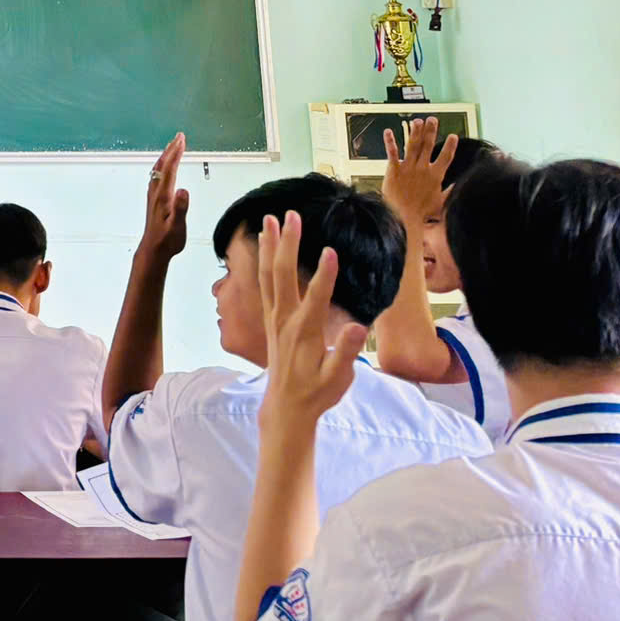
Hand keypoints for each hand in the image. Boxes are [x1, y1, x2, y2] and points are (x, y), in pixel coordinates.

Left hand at [138, 134, 191, 260]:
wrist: (153, 249)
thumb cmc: (167, 239)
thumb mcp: (177, 226)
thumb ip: (180, 208)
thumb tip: (183, 190)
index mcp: (163, 195)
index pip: (169, 169)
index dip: (175, 153)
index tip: (181, 140)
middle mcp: (156, 192)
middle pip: (162, 166)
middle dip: (171, 149)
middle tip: (179, 137)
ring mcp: (153, 195)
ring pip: (158, 170)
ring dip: (166, 156)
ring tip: (173, 146)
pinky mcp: (154, 199)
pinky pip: (157, 176)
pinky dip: (163, 166)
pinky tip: (165, 168)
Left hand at [256, 211, 367, 438]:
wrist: (287, 406)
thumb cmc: (317, 392)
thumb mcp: (337, 378)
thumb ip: (345, 352)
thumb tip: (356, 328)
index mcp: (305, 332)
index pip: (315, 298)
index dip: (324, 275)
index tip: (331, 250)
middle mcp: (285, 319)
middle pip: (283, 274)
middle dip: (288, 243)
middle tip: (292, 214)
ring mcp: (274, 316)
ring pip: (268, 274)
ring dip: (269, 245)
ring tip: (269, 218)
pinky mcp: (270, 317)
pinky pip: (263, 282)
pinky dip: (262, 260)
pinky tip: (264, 244)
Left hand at [381, 117, 455, 220]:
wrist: (403, 217)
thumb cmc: (422, 213)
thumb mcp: (442, 203)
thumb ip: (451, 192)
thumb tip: (461, 186)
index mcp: (435, 176)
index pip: (445, 157)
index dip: (450, 146)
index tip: (453, 136)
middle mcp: (422, 168)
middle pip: (428, 145)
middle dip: (431, 131)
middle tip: (433, 119)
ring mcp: (408, 168)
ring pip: (413, 145)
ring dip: (415, 132)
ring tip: (417, 120)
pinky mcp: (394, 170)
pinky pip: (392, 153)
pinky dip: (390, 141)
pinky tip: (388, 131)